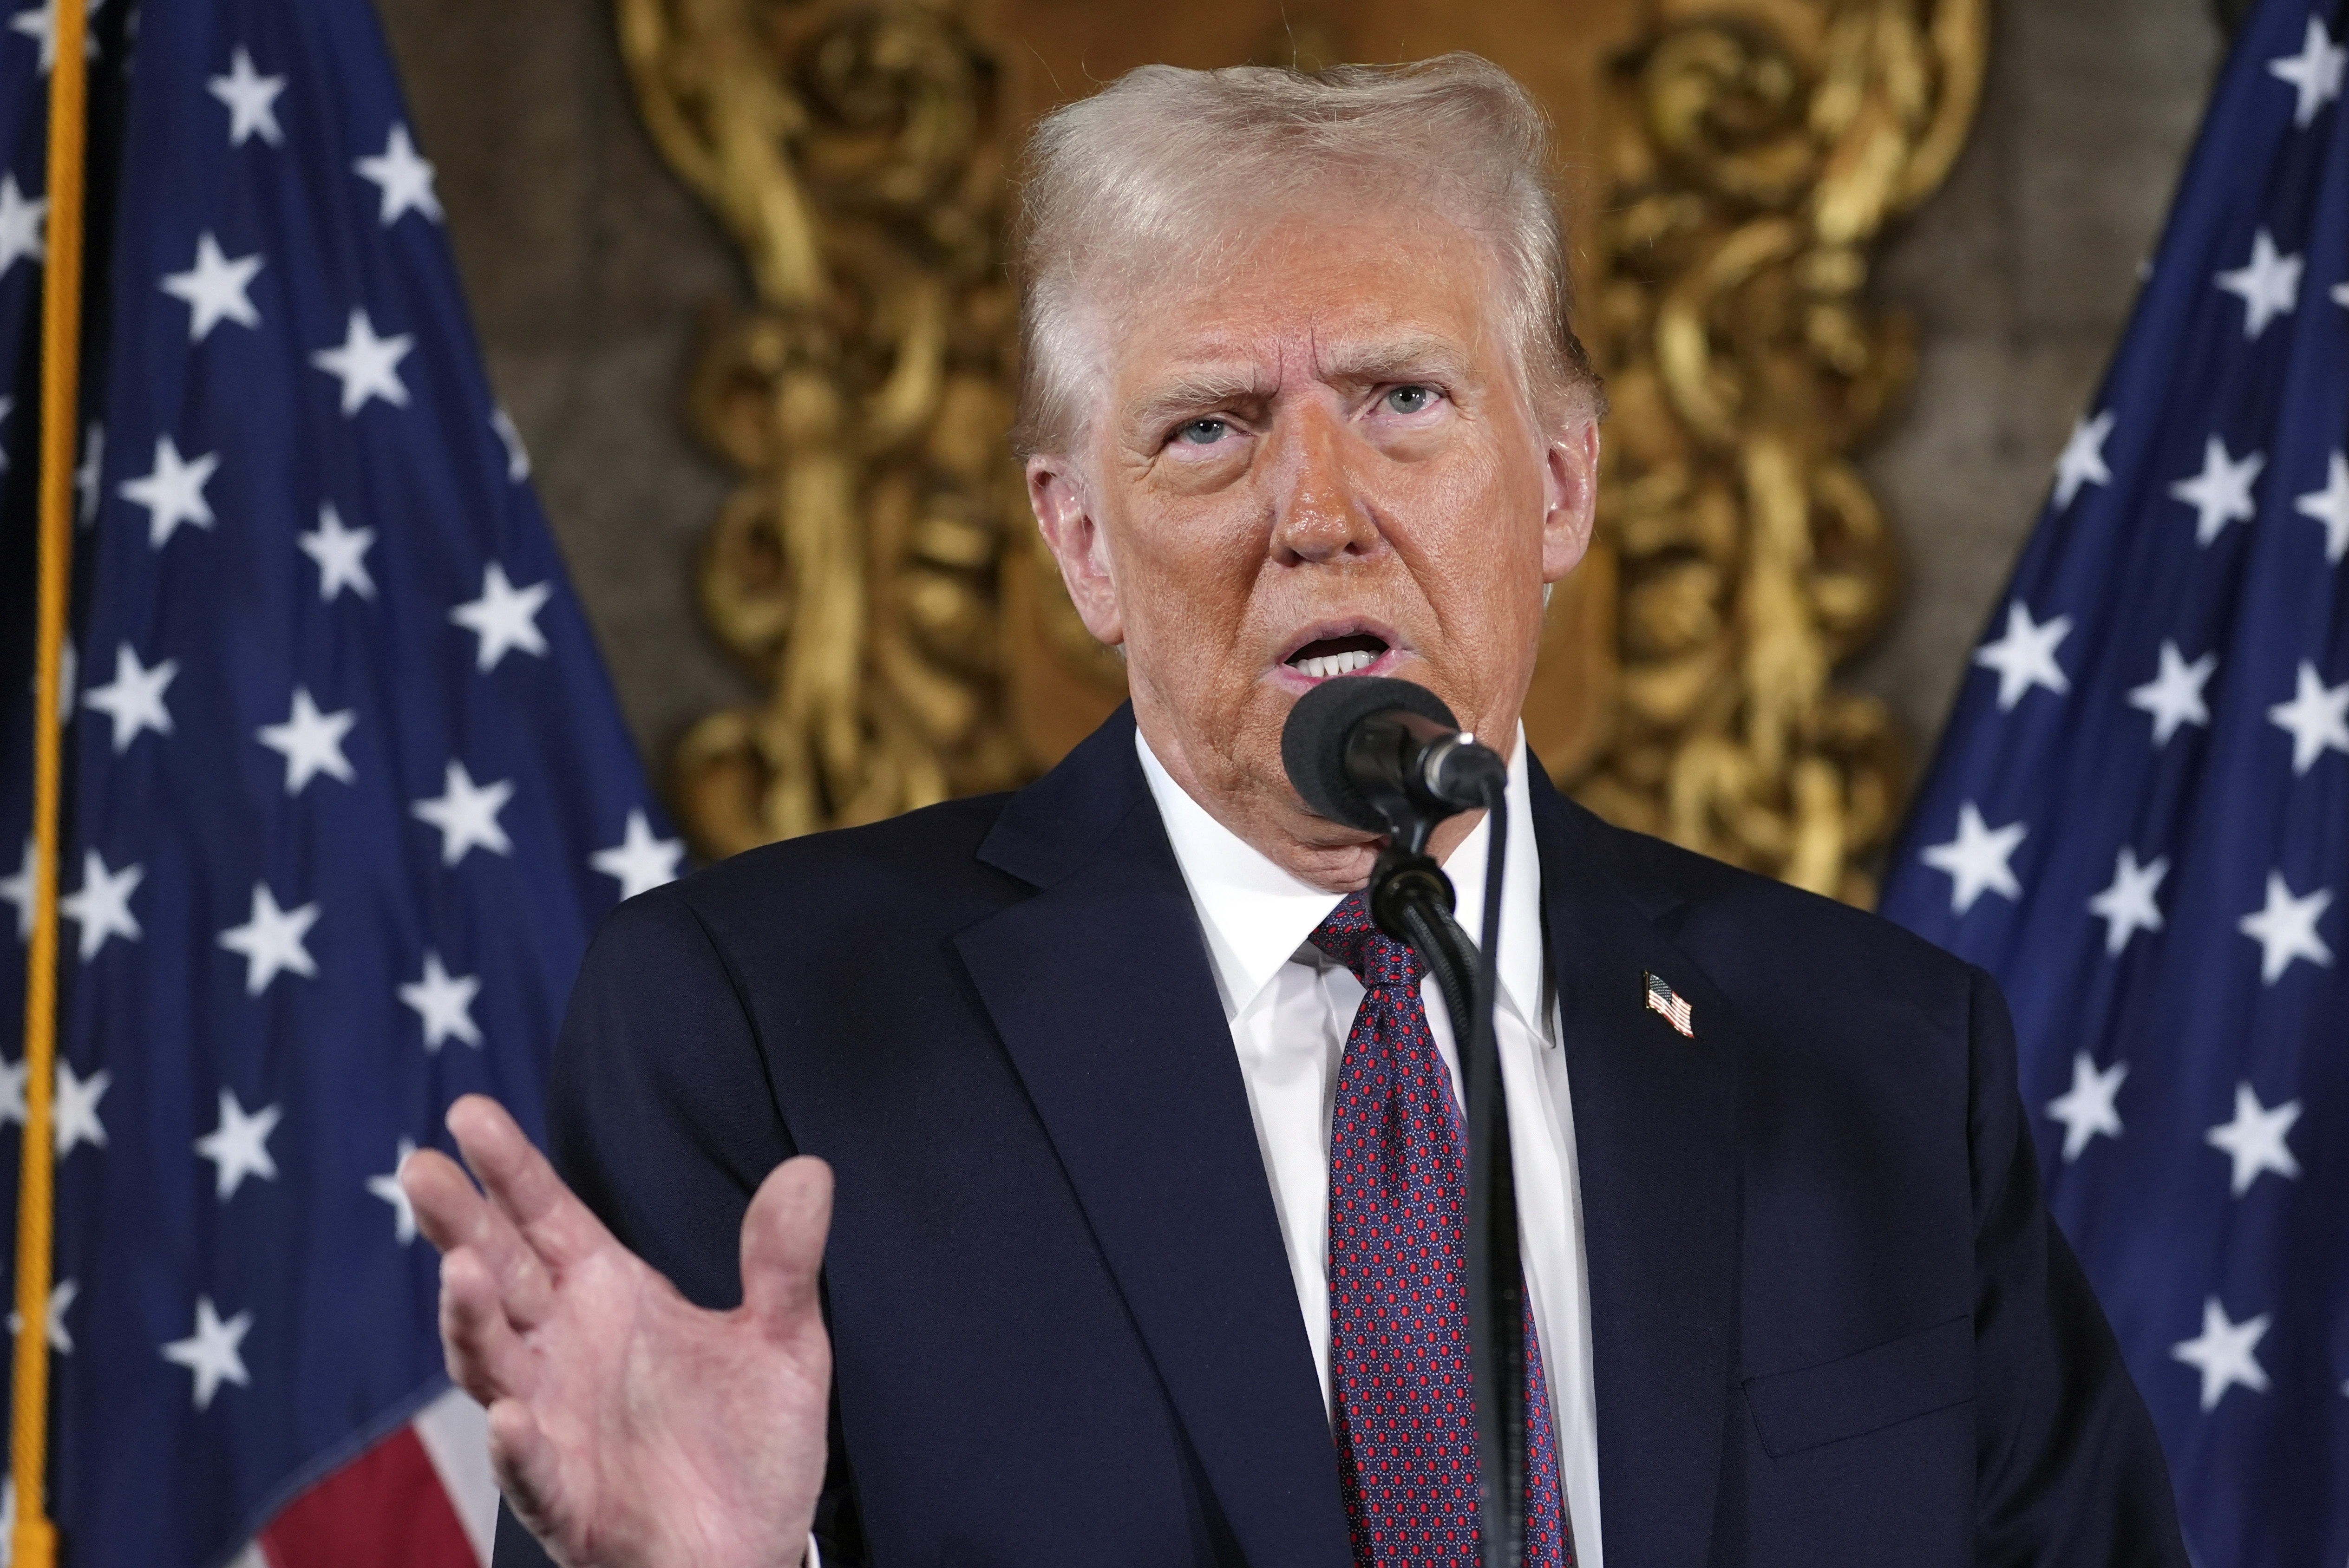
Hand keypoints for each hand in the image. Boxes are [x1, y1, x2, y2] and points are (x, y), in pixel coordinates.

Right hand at [402, 1094, 832, 1567]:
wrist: (755, 1550)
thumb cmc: (750, 1446)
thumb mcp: (783, 1342)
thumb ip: (783, 1261)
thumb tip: (810, 1170)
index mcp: (607, 1297)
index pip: (545, 1218)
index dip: (508, 1169)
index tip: (467, 1112)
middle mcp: (564, 1351)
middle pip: (498, 1274)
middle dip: (459, 1224)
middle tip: (421, 1168)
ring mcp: (554, 1424)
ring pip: (494, 1363)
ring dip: (471, 1320)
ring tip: (462, 1269)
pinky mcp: (567, 1500)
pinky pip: (533, 1469)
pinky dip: (517, 1445)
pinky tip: (510, 1416)